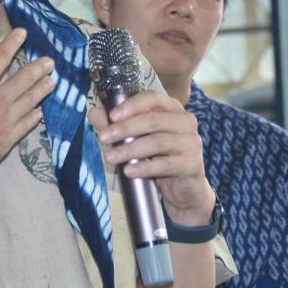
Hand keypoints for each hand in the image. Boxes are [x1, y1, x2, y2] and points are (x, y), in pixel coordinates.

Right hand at [0, 28, 55, 203]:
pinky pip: (27, 124)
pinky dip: (35, 116)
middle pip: (23, 79)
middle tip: (50, 61)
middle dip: (38, 68)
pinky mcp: (8, 140)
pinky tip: (40, 112)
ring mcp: (5, 121)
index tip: (24, 33)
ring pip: (30, 100)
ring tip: (53, 81)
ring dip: (43, 89)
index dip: (12, 44)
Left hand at [89, 93, 213, 221]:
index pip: (152, 98)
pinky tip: (129, 171)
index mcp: (173, 109)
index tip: (111, 116)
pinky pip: (165, 164)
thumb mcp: (137, 140)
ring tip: (111, 157)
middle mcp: (186, 122)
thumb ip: (116, 125)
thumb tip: (94, 113)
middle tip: (103, 137)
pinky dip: (144, 168)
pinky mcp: (192, 164)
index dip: (131, 105)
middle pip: (153, 120)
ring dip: (130, 149)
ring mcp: (192, 142)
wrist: (184, 190)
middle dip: (125, 128)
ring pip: (157, 142)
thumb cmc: (159, 158)